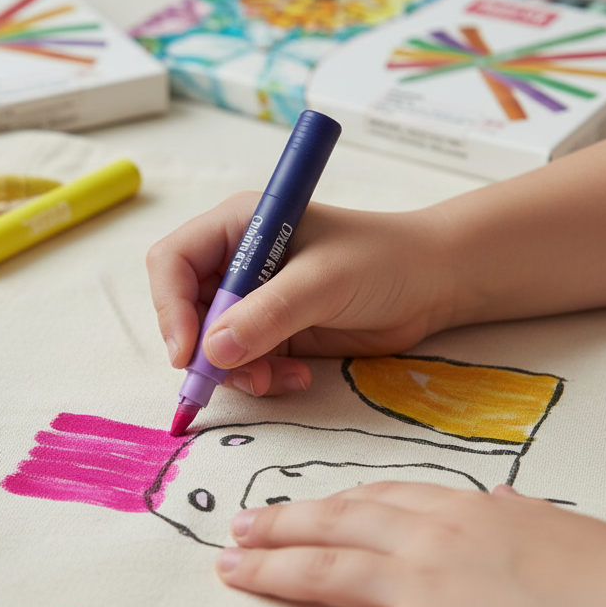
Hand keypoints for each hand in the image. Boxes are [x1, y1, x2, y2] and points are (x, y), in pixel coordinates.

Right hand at [146, 193, 456, 396]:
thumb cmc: (383, 261)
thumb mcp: (323, 283)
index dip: (171, 307)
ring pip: (211, 345)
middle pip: (184, 309)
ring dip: (236, 371)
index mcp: (238, 225)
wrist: (435, 284)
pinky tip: (297, 379)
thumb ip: (268, 315)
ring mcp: (253, 299)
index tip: (188, 351)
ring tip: (275, 381)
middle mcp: (236, 260)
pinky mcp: (272, 332)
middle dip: (203, 349)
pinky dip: (261, 378)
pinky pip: (243, 363)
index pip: (173, 262)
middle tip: (231, 378)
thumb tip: (213, 351)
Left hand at [217, 482, 605, 606]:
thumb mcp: (554, 523)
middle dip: (280, 526)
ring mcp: (412, 588)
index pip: (377, 498)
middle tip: (238, 526)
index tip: (302, 505)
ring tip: (226, 569)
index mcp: (458, 509)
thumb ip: (513, 511)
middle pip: (332, 525)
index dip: (330, 503)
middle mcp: (422, 539)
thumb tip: (498, 499)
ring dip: (265, 570)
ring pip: (318, 572)